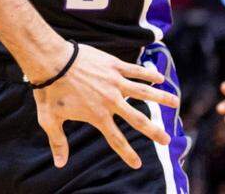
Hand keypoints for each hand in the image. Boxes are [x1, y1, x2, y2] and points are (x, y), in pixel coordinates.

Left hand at [33, 43, 178, 169]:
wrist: (50, 60)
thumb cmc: (49, 90)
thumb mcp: (49, 119)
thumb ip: (58, 141)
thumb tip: (59, 163)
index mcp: (98, 116)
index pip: (116, 140)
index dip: (127, 154)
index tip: (137, 164)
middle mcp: (111, 101)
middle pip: (138, 120)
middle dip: (154, 132)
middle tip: (167, 140)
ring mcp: (114, 82)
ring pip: (144, 92)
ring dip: (161, 98)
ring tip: (176, 103)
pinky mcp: (113, 65)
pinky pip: (136, 71)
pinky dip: (149, 74)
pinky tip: (160, 78)